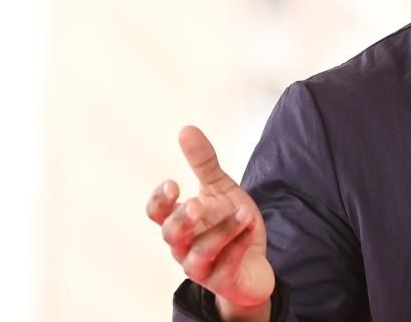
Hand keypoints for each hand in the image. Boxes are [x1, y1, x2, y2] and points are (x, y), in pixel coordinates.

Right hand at [147, 126, 274, 318]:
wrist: (253, 265)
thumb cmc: (230, 225)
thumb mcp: (220, 189)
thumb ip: (204, 163)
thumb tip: (186, 129)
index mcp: (180, 221)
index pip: (157, 213)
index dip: (160, 200)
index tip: (173, 183)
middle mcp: (184, 246)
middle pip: (170, 235)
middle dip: (182, 219)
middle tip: (197, 204)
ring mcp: (201, 268)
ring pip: (200, 254)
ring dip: (222, 231)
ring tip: (244, 213)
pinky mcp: (222, 281)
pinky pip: (225, 266)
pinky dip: (238, 246)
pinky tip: (251, 228)